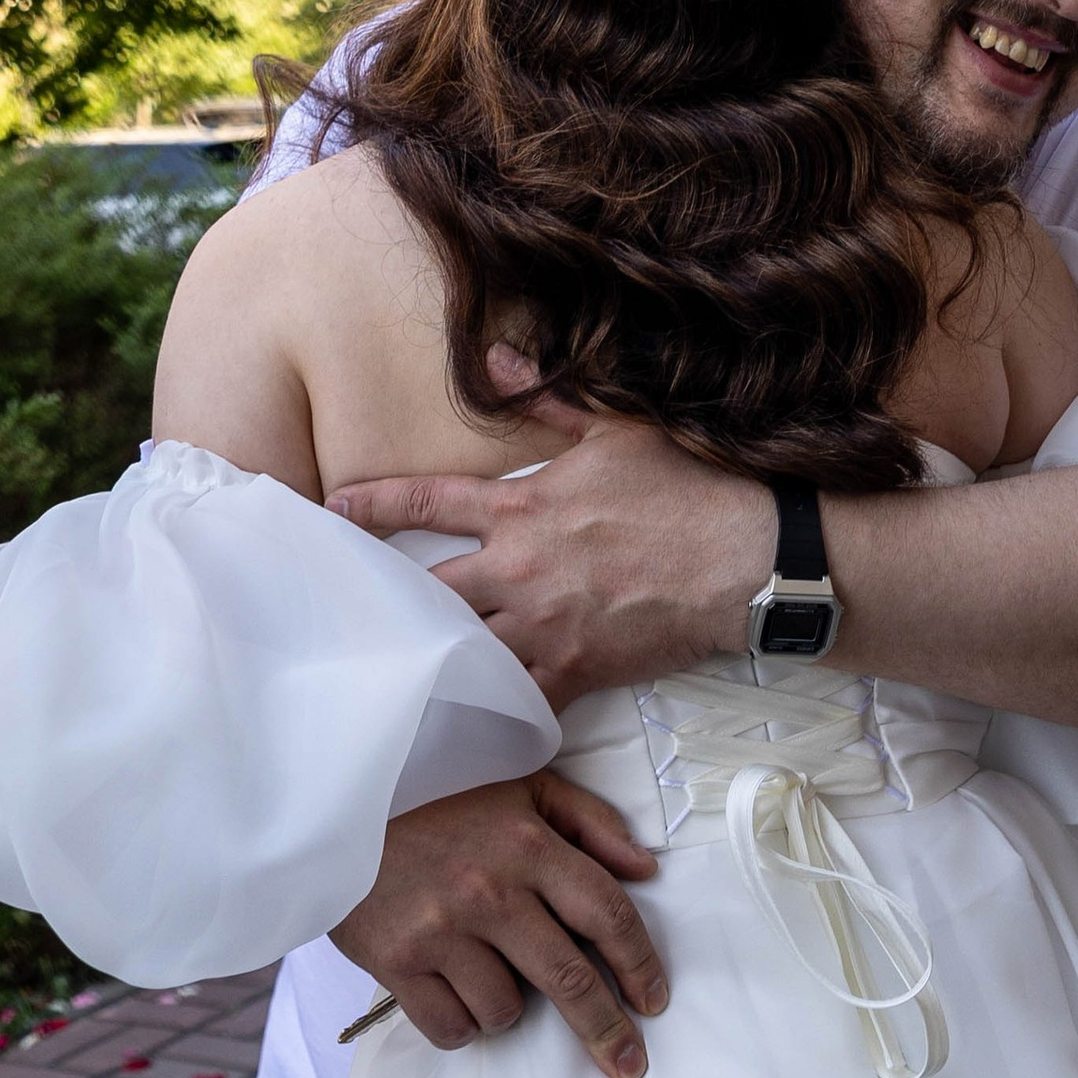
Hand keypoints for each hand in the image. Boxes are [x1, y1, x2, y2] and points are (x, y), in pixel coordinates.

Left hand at [327, 411, 775, 708]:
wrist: (745, 558)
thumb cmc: (687, 489)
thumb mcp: (617, 429)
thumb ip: (549, 398)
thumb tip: (498, 355)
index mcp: (521, 508)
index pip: (424, 503)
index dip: (370, 508)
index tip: (331, 513)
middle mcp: (518, 569)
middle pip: (429, 591)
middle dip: (395, 601)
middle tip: (358, 611)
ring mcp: (544, 624)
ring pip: (462, 650)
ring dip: (437, 657)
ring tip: (400, 669)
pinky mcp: (575, 669)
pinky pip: (518, 700)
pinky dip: (494, 711)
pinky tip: (470, 721)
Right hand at [331, 772, 667, 1077]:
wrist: (334, 812)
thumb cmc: (438, 803)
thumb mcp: (519, 789)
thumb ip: (588, 823)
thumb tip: (644, 869)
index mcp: (527, 844)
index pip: (606, 913)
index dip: (640, 964)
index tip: (654, 1001)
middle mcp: (488, 890)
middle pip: (570, 978)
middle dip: (608, 1030)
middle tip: (628, 1064)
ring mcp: (440, 929)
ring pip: (506, 1011)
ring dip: (509, 1008)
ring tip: (486, 972)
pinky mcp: (395, 962)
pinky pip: (452, 1028)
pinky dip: (462, 1023)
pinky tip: (453, 992)